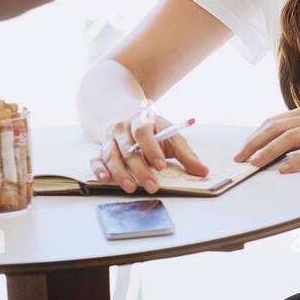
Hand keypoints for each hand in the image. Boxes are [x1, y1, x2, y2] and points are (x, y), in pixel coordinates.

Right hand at [92, 107, 208, 193]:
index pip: (143, 131)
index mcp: (141, 119)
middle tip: (152, 185)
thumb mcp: (170, 134)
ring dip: (120, 173)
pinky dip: (98, 169)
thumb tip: (203, 171)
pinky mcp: (101, 149)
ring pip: (111, 155)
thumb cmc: (152, 128)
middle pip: (128, 148)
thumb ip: (186, 154)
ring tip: (131, 188)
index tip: (161, 165)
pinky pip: (96, 159)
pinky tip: (105, 180)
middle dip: (140, 169)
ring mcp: (110, 138)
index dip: (151, 148)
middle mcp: (122, 128)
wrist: (124, 112)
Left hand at [233, 104, 299, 173]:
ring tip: (255, 163)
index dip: (256, 134)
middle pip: (276, 127)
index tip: (243, 148)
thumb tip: (279, 143)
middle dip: (254, 143)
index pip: (274, 121)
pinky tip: (284, 170)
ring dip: (269, 151)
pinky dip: (296, 161)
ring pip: (289, 138)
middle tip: (240, 158)